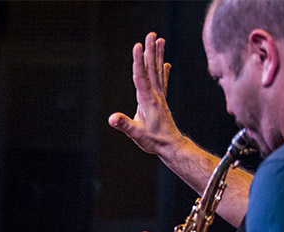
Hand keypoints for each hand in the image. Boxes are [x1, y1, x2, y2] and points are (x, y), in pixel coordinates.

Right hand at [108, 32, 184, 156]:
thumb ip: (124, 125)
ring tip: (160, 40)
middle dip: (150, 51)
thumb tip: (112, 118)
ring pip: (158, 72)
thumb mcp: (136, 134)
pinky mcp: (161, 101)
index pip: (141, 76)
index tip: (138, 46)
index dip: (138, 61)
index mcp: (147, 100)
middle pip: (151, 69)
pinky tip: (167, 64)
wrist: (171, 146)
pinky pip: (162, 82)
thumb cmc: (153, 141)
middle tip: (152, 34)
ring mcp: (159, 97)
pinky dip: (164, 71)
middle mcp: (155, 95)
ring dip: (158, 56)